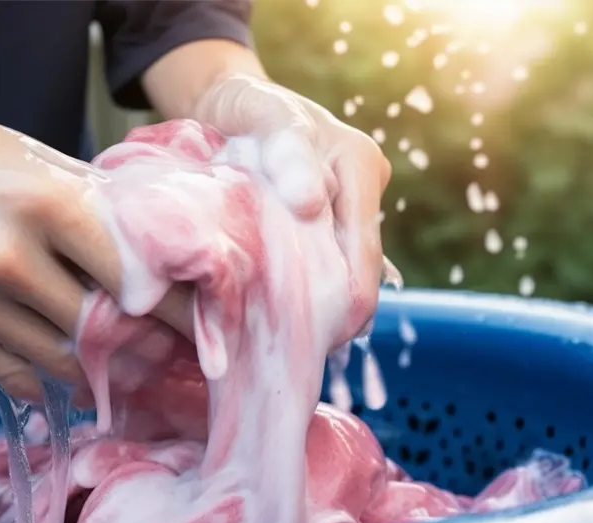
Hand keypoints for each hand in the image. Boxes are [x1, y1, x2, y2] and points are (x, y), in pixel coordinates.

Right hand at [0, 107, 190, 399]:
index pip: (131, 273)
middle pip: (100, 328)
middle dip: (145, 349)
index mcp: (42, 205)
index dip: (176, 307)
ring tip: (131, 376)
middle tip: (173, 361)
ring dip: (102, 374)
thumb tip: (150, 246)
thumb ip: (89, 204)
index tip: (204, 326)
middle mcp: (5, 259)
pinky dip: (50, 384)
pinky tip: (72, 382)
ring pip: (59, 362)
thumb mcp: (28, 158)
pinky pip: (13, 377)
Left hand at [193, 74, 391, 337]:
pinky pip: (322, 268)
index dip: (347, 303)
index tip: (315, 341)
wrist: (228, 103)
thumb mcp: (263, 112)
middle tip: (295, 349)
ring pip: (340, 274)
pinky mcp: (325, 225)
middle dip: (332, 310)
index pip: (364, 253)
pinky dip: (303, 290)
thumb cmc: (245, 106)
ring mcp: (347, 210)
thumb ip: (288, 150)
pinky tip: (284, 316)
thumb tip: (312, 203)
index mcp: (360, 165)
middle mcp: (364, 189)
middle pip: (358, 272)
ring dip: (315, 303)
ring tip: (286, 337)